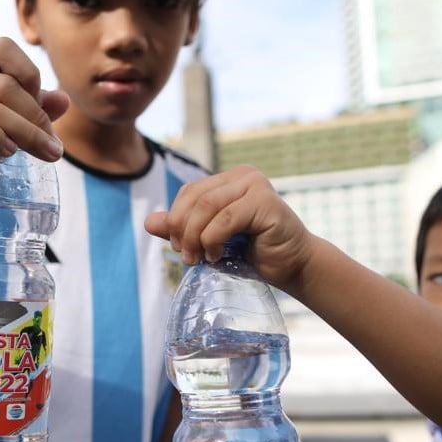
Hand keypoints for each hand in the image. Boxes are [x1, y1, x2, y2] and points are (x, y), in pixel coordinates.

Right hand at [0, 37, 69, 219]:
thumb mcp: (8, 127)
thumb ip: (34, 110)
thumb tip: (64, 99)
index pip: (4, 49)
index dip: (30, 75)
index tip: (44, 112)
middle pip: (3, 84)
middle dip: (36, 117)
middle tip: (54, 148)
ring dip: (24, 132)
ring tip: (43, 153)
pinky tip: (8, 152)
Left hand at [145, 165, 311, 293]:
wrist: (293, 265)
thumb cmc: (254, 253)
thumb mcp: (211, 240)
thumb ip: (183, 228)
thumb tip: (148, 222)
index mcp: (230, 178)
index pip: (190, 191)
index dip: (177, 218)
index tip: (178, 247)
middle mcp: (244, 175)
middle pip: (195, 197)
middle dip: (182, 230)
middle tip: (186, 256)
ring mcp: (256, 185)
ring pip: (207, 207)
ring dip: (195, 237)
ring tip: (200, 258)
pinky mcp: (266, 202)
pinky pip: (225, 219)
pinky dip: (213, 240)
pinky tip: (217, 256)